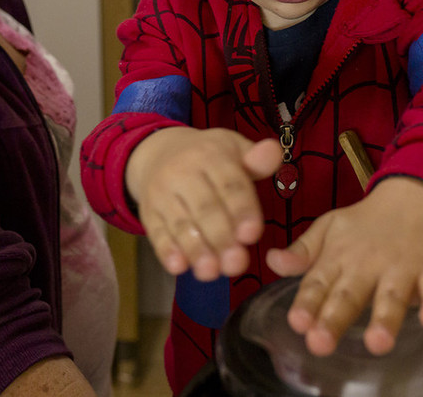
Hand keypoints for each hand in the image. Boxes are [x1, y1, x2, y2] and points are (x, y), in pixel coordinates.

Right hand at [127, 127, 281, 280]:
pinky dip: (166, 251)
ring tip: (210, 272)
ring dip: (196, 250)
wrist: (158, 152)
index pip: (229, 184)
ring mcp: (162, 194)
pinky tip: (178, 267)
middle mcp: (183, 172)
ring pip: (180, 223)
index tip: (252, 235)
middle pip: (204, 207)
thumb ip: (258, 159)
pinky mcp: (149, 213)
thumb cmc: (208, 157)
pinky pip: (156, 233)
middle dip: (221, 237)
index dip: (241, 209)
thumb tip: (274, 152)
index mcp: (211, 155)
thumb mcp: (234, 149)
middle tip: (236, 264)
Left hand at [264, 176, 422, 356]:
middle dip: (335, 319)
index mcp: (338, 257)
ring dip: (385, 318)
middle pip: (350, 295)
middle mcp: (367, 263)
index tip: (297, 323)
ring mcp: (401, 266)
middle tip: (321, 342)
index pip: (318, 283)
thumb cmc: (363, 225)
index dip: (307, 304)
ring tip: (377, 343)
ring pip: (392, 296)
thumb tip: (272, 262)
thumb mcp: (327, 229)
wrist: (410, 200)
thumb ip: (302, 252)